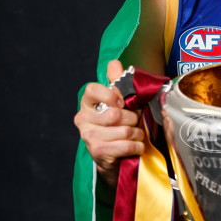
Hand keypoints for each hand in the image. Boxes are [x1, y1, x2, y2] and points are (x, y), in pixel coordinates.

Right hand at [74, 59, 144, 187]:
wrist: (114, 157)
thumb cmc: (119, 126)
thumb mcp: (119, 103)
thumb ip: (117, 82)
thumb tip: (114, 63)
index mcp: (88, 103)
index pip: (92, 89)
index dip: (110, 94)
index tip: (121, 102)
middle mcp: (83, 119)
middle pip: (115, 113)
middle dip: (133, 118)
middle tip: (134, 122)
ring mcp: (88, 136)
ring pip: (124, 130)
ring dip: (137, 133)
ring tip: (136, 134)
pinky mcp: (97, 152)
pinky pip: (126, 145)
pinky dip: (137, 146)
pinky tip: (136, 146)